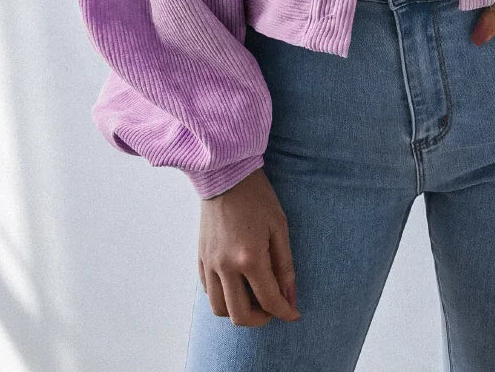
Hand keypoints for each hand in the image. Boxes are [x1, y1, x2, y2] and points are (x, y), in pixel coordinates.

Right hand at [198, 167, 301, 325]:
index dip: (284, 312)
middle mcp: (226, 267)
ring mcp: (210, 264)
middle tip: (273, 307)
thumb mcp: (279, 227)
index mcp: (249, 258)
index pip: (269, 300)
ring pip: (219, 309)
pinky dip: (223, 297)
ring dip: (239, 312)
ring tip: (254, 297)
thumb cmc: (257, 197)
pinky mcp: (201, 258)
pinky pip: (208, 292)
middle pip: (240, 315)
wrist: (226, 176)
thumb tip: (290, 296)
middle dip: (260, 319)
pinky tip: (237, 285)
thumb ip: (285, 265)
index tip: (294, 314)